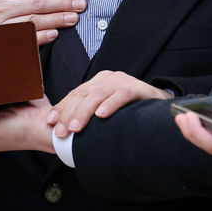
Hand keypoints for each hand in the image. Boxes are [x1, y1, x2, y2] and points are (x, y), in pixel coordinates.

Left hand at [50, 71, 171, 138]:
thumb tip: (67, 131)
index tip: (50, 122)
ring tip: (75, 128)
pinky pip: (121, 95)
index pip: (75, 94)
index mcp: (98, 82)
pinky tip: (102, 115)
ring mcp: (122, 81)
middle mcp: (107, 78)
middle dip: (69, 114)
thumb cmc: (130, 110)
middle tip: (61, 132)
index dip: (62, 107)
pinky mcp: (137, 88)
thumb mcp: (106, 110)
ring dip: (84, 112)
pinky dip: (110, 105)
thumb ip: (90, 115)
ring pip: (98, 94)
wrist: (161, 105)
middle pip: (83, 95)